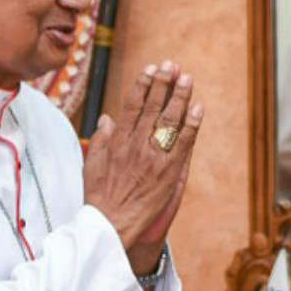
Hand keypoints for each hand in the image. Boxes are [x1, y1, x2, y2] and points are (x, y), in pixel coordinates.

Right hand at [84, 61, 203, 273]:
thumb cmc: (100, 198)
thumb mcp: (91, 165)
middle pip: (152, 108)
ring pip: (169, 120)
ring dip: (179, 97)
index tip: (150, 69)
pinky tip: (198, 108)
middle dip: (163, 84)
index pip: (132, 106)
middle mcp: (136, 145)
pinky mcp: (168, 172)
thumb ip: (101, 140)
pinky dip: (192, 124)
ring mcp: (153, 157)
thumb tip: (107, 118)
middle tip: (172, 66)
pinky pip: (184, 143)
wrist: (110, 225)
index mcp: (118, 142)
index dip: (142, 85)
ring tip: (187, 78)